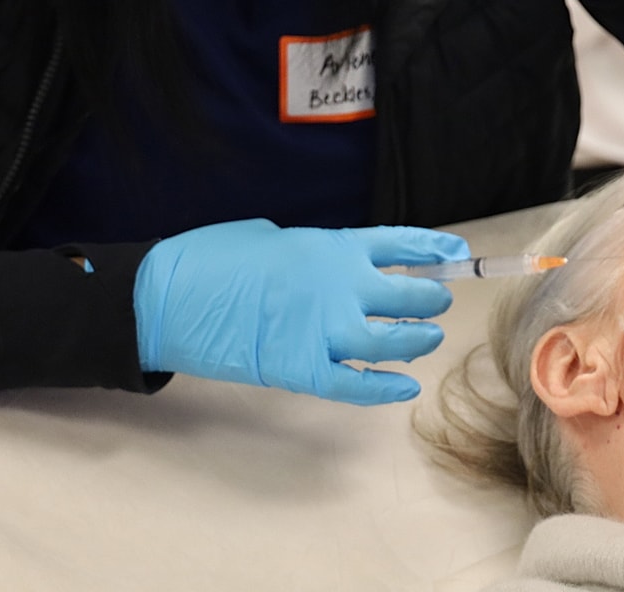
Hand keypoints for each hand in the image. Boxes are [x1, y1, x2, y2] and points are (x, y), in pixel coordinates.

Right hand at [133, 220, 468, 405]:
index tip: (455, 255)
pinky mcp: (302, 369)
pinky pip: (356, 383)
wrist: (168, 295)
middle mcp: (339, 285)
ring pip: (393, 341)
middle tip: (435, 305)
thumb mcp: (271, 235)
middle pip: (407, 295)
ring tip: (427, 339)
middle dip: (428, 300)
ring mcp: (324, 329)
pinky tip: (404, 387)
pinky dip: (384, 387)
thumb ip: (311, 252)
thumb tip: (331, 267)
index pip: (400, 244)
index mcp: (330, 245)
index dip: (433, 250)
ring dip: (416, 341)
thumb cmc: (212, 257)